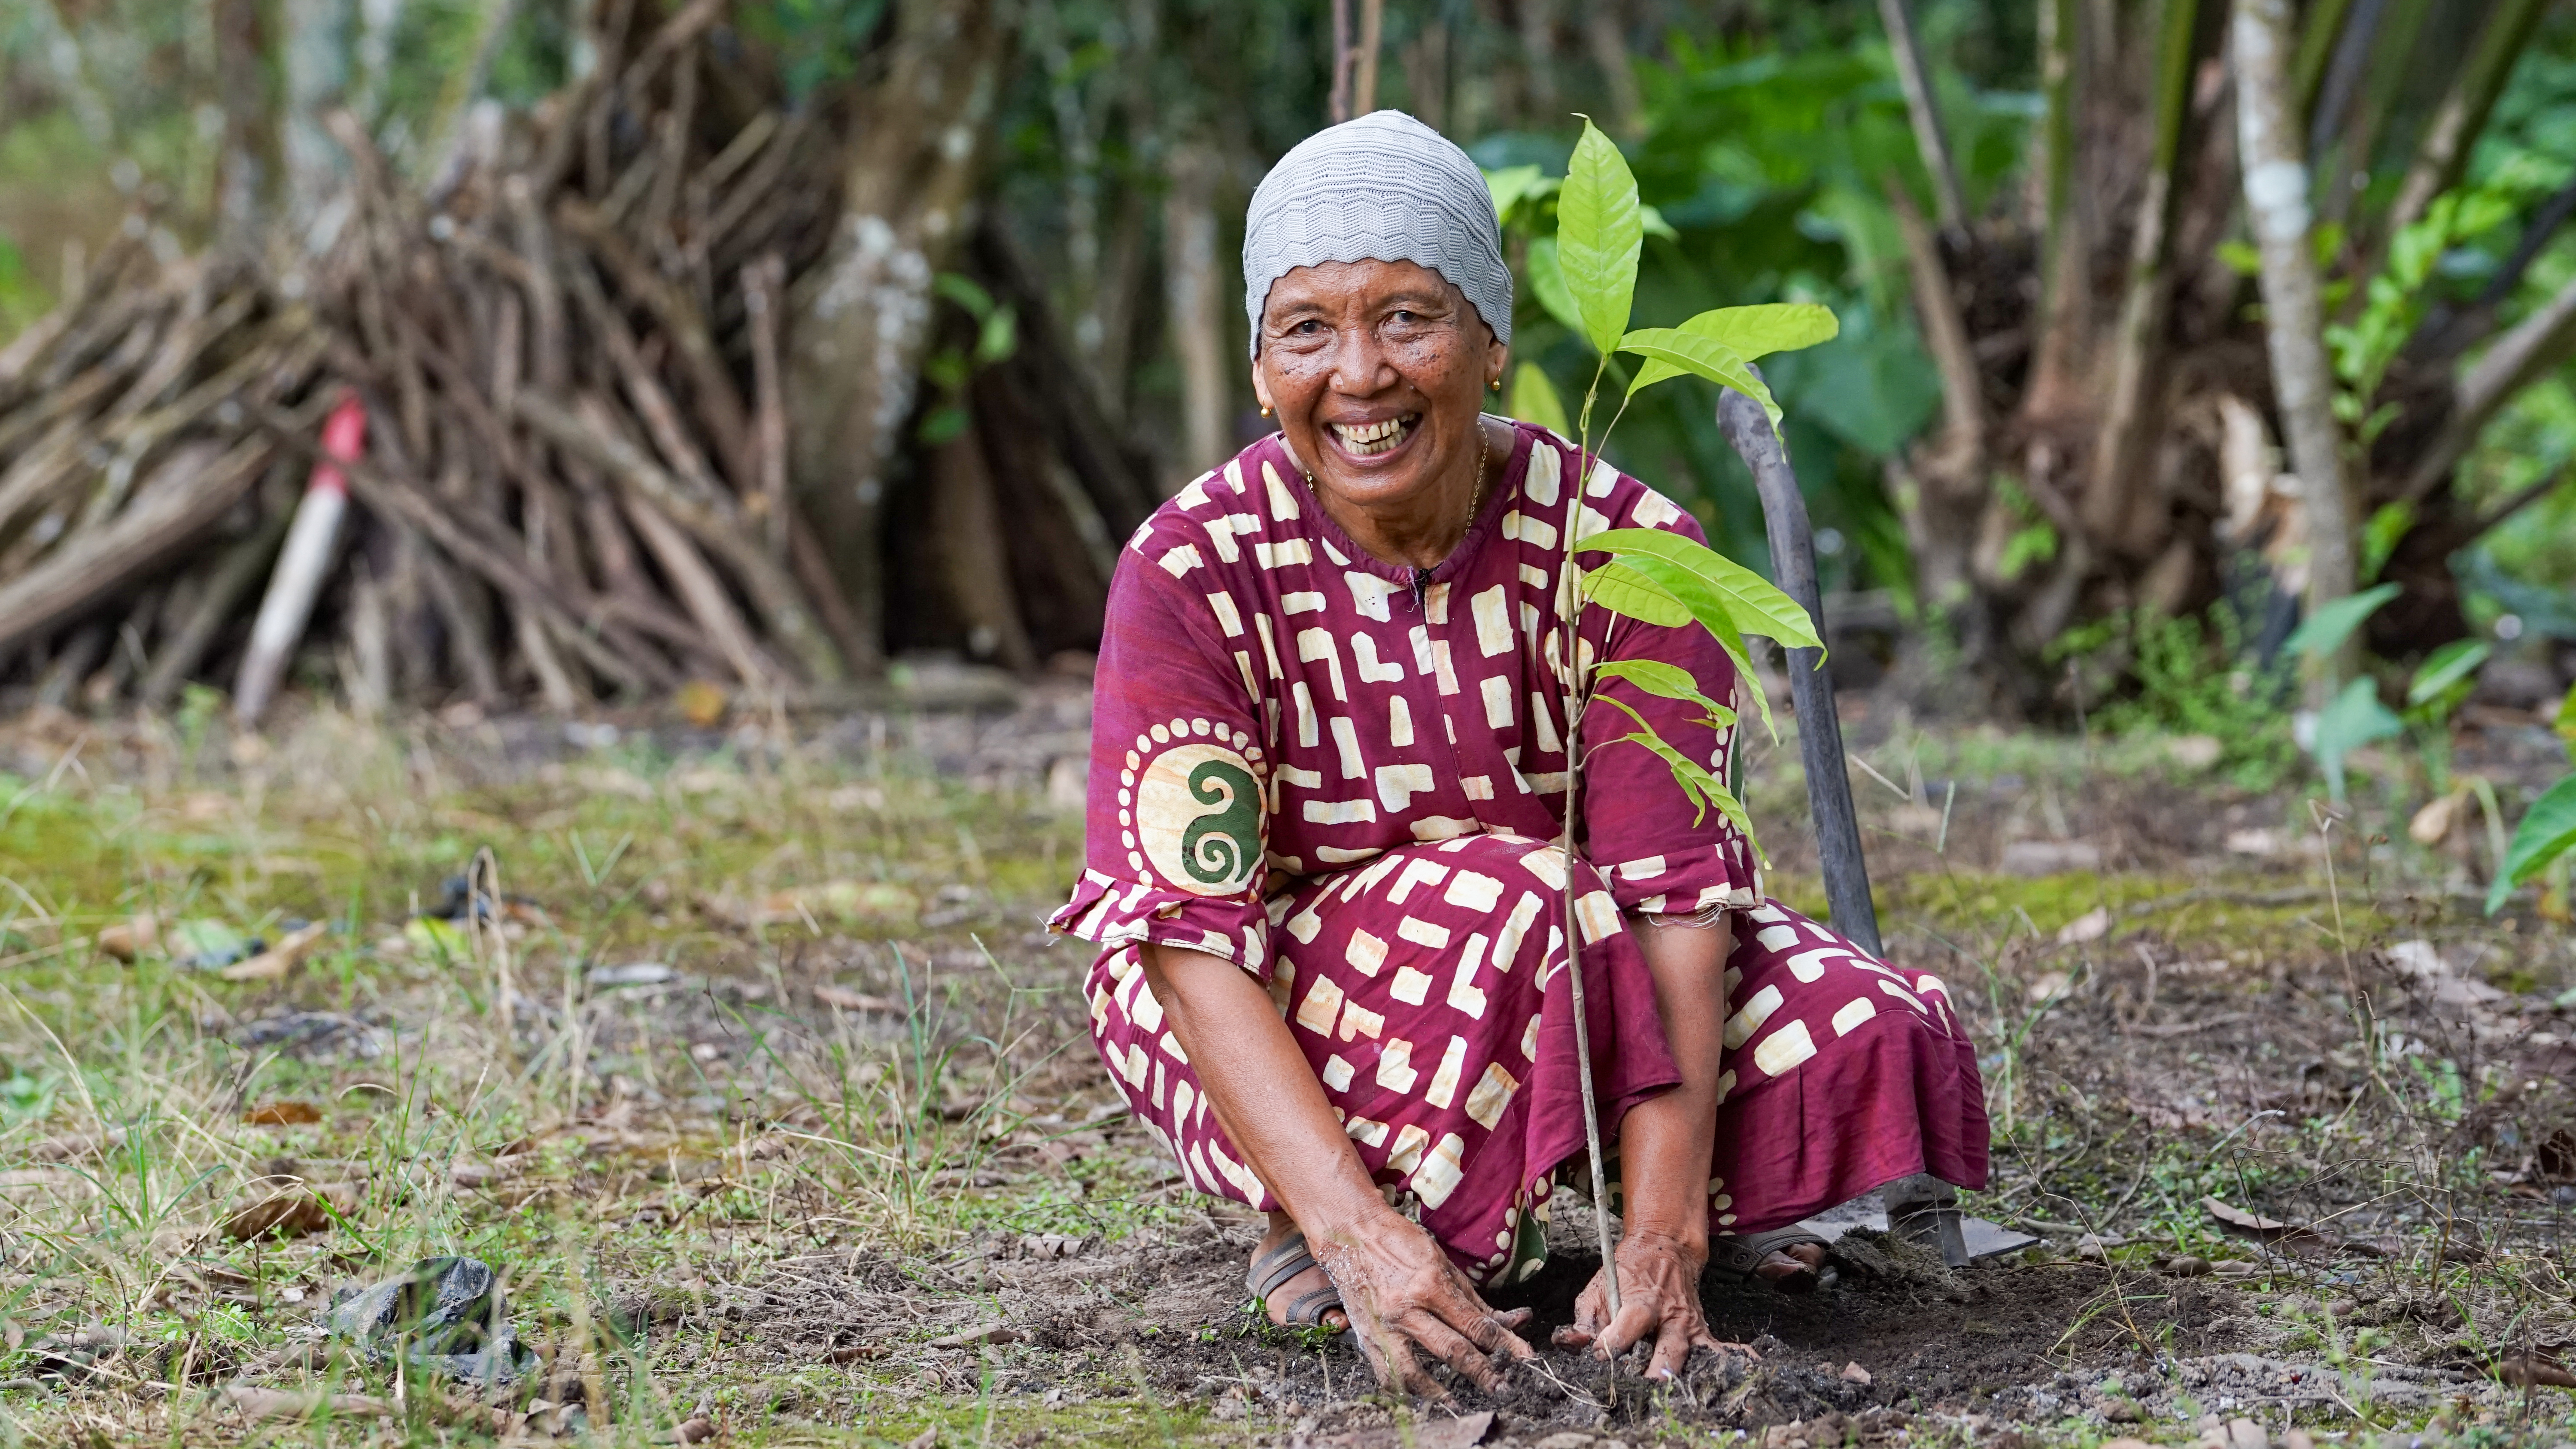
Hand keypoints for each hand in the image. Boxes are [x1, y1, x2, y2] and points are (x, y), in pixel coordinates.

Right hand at [1309, 1212, 1536, 1399]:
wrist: (1351, 1234)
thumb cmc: (1401, 1242)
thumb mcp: (1443, 1262)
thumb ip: (1473, 1299)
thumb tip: (1510, 1322)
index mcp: (1429, 1284)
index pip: (1475, 1324)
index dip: (1505, 1343)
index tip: (1525, 1357)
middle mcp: (1406, 1309)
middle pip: (1453, 1351)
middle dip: (1484, 1373)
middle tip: (1504, 1388)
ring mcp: (1383, 1326)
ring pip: (1415, 1372)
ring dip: (1440, 1392)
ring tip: (1459, 1403)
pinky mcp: (1366, 1336)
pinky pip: (1386, 1373)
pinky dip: (1405, 1388)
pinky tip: (1420, 1394)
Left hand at [1552, 1230, 1758, 1378]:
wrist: (1666, 1246)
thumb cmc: (1627, 1271)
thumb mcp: (1597, 1286)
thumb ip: (1584, 1318)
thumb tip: (1575, 1344)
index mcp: (1640, 1302)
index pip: (1624, 1332)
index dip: (1609, 1348)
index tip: (1599, 1358)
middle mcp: (1669, 1315)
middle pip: (1668, 1349)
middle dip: (1658, 1372)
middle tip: (1647, 1390)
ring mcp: (1689, 1323)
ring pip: (1693, 1354)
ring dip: (1685, 1374)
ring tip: (1677, 1395)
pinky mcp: (1701, 1329)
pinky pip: (1718, 1349)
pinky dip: (1729, 1360)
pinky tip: (1745, 1369)